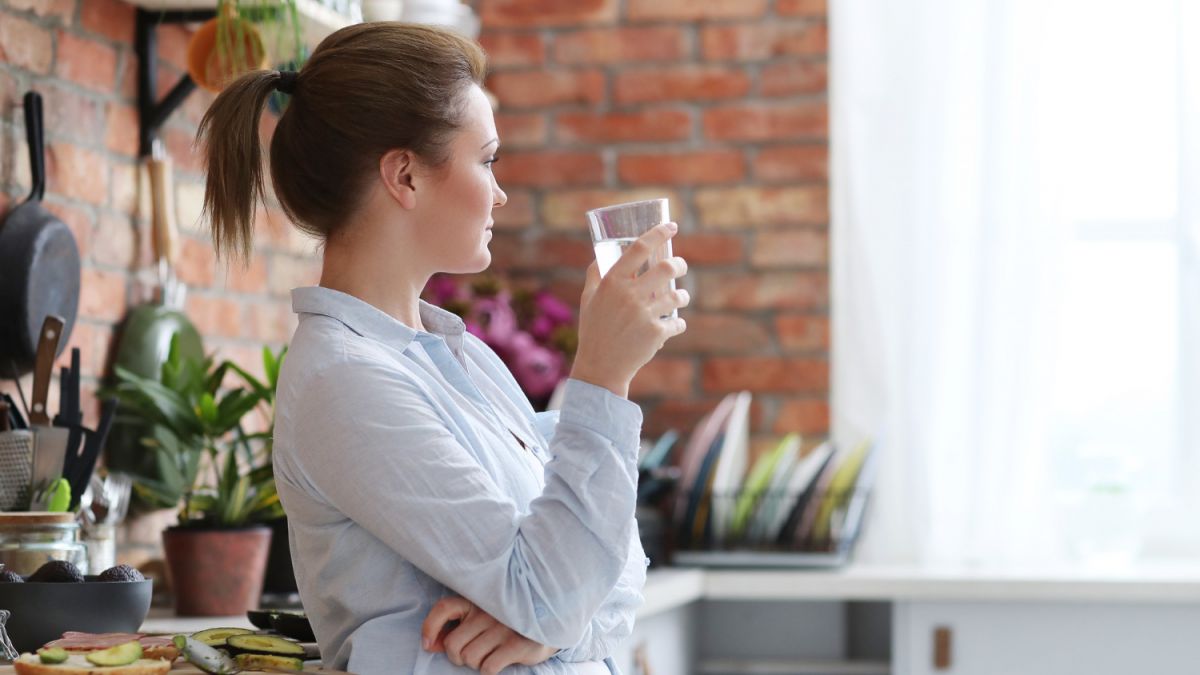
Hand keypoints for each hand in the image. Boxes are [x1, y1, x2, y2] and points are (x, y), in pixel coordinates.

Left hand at [422, 597, 557, 673]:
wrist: (547, 624)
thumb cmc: (505, 623)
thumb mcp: (480, 619)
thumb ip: (455, 628)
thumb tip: (429, 645)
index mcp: (477, 601)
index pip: (444, 608)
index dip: (430, 627)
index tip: (428, 645)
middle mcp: (488, 611)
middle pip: (453, 644)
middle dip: (457, 657)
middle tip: (470, 655)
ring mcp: (503, 627)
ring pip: (469, 657)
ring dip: (476, 664)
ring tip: (489, 655)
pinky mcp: (517, 644)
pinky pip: (488, 667)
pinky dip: (489, 670)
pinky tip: (499, 661)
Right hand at [571, 222, 689, 396]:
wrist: (600, 368)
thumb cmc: (594, 331)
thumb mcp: (587, 300)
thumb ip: (594, 276)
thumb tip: (600, 255)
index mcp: (612, 282)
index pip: (639, 249)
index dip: (658, 233)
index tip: (671, 226)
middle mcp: (629, 295)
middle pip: (666, 268)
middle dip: (679, 264)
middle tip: (679, 266)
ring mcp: (644, 314)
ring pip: (677, 295)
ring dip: (682, 295)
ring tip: (679, 297)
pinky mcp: (656, 333)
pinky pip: (677, 323)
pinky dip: (678, 324)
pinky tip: (674, 326)